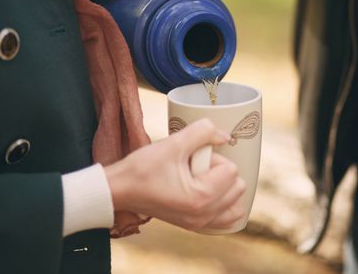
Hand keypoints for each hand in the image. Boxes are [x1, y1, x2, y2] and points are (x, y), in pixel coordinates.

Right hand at [104, 119, 245, 230]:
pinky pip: (225, 219)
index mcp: (200, 198)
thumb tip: (227, 136)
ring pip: (236, 206)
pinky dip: (224, 204)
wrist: (119, 190)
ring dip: (225, 188)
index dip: (213, 157)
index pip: (231, 170)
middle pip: (238, 187)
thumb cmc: (142, 168)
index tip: (191, 158)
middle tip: (195, 167)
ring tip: (203, 179)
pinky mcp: (194, 226)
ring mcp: (199, 224)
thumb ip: (203, 132)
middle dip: (220, 172)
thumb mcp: (173, 144)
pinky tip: (208, 191)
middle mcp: (203, 216)